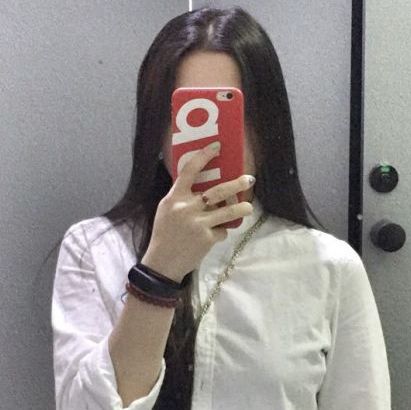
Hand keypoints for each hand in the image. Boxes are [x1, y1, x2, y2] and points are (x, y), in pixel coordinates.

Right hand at [142, 141, 253, 281]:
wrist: (162, 263)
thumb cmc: (165, 234)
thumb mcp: (167, 210)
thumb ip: (182, 198)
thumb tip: (205, 187)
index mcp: (175, 197)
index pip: (190, 170)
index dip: (204, 156)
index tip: (216, 146)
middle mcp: (187, 207)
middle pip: (218, 190)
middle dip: (236, 184)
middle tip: (249, 178)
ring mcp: (198, 223)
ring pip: (227, 211)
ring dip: (241, 208)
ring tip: (248, 207)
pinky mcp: (207, 238)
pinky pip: (222, 231)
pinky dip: (220, 232)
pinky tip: (213, 236)